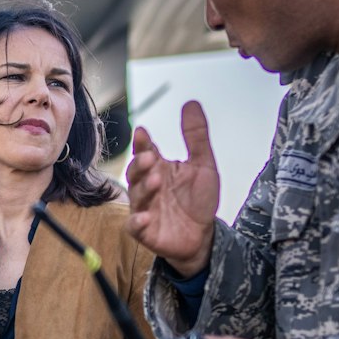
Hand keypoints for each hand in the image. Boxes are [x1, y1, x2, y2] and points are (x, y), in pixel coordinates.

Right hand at [126, 100, 220, 275]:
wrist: (203, 236)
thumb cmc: (198, 199)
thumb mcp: (204, 164)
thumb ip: (196, 136)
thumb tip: (190, 103)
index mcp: (158, 168)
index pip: (145, 150)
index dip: (142, 142)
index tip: (142, 132)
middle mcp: (147, 186)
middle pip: (135, 172)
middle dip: (140, 164)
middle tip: (150, 157)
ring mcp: (144, 208)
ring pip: (136, 196)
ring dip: (143, 188)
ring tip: (155, 181)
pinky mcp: (145, 232)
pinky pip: (135, 227)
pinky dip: (137, 222)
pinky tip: (144, 217)